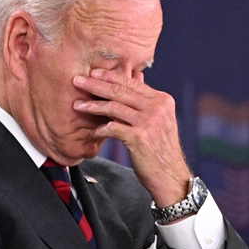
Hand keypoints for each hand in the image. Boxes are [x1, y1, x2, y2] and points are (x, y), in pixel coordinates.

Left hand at [72, 69, 191, 205]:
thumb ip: (146, 101)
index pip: (132, 82)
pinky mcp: (139, 138)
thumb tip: (136, 77)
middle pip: (121, 91)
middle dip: (96, 84)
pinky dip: (100, 129)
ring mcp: (149, 122)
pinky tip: (92, 131)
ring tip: (77, 105)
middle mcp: (157, 108)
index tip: (93, 73)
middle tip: (77, 81)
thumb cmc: (160, 148)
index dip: (110, 76)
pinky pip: (113, 128)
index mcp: (162, 100)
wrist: (171, 175)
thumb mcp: (159, 120)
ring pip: (114, 107)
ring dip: (93, 106)